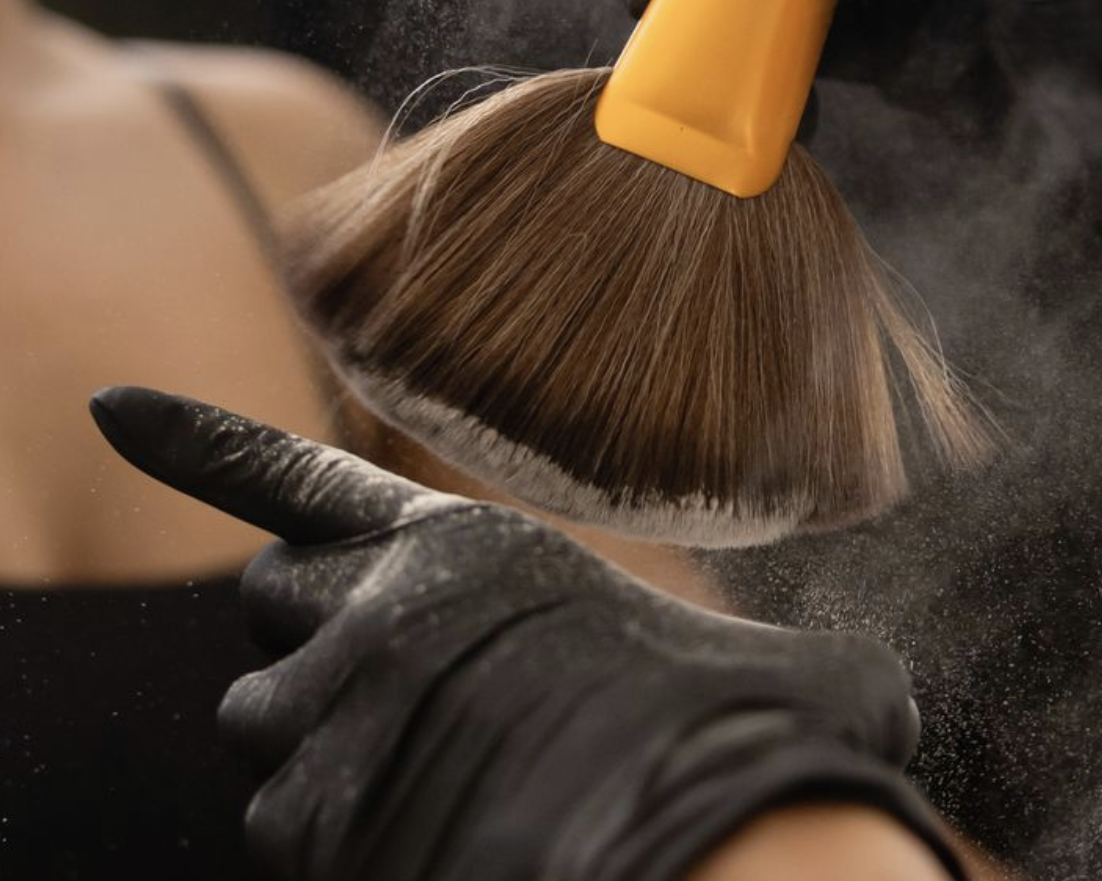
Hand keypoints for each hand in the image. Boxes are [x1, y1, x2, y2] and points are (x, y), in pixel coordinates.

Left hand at [91, 387, 964, 880]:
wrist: (690, 836)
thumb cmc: (733, 740)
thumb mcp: (745, 665)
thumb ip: (754, 650)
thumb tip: (883, 689)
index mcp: (453, 548)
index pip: (287, 473)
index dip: (198, 435)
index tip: (112, 400)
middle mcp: (365, 613)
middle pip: (269, 604)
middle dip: (316, 635)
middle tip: (405, 679)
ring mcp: (323, 712)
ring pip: (262, 718)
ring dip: (323, 737)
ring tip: (432, 769)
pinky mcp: (304, 817)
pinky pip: (278, 816)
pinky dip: (332, 826)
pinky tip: (424, 832)